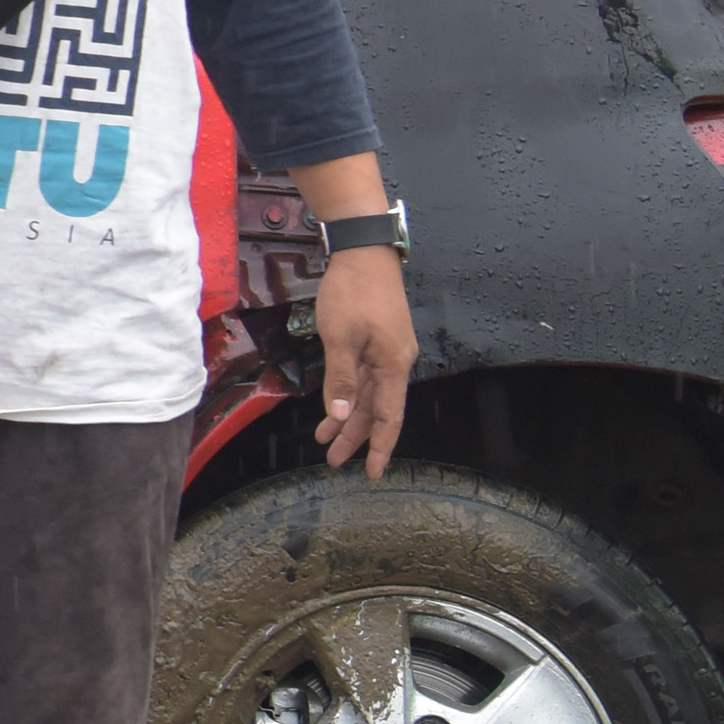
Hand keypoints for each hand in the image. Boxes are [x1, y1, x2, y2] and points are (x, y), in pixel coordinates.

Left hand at [311, 245, 414, 474]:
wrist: (364, 251)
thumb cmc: (352, 293)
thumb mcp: (340, 337)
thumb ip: (342, 379)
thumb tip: (341, 415)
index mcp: (393, 364)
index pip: (388, 416)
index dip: (379, 445)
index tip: (371, 471)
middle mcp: (396, 362)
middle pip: (377, 408)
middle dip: (355, 436)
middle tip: (333, 460)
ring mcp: (388, 350)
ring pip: (369, 393)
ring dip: (348, 416)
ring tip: (326, 439)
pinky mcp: (379, 340)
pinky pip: (366, 376)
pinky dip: (350, 393)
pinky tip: (335, 406)